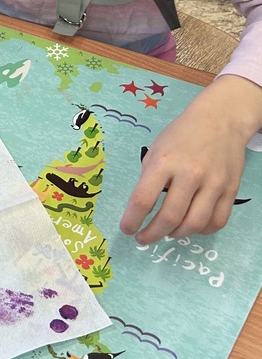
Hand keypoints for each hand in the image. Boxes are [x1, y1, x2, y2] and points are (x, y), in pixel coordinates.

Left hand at [119, 77, 256, 243]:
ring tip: (166, 233)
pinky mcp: (231, 190)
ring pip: (195, 224)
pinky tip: (190, 227)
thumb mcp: (156, 149)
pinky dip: (202, 230)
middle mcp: (190, 174)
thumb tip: (143, 207)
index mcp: (164, 162)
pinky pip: (217, 221)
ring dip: (177, 235)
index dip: (132, 220)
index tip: (126, 229)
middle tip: (143, 239)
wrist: (221, 120)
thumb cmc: (181, 134)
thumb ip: (149, 177)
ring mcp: (214, 183)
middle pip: (170, 217)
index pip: (143, 199)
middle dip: (152, 234)